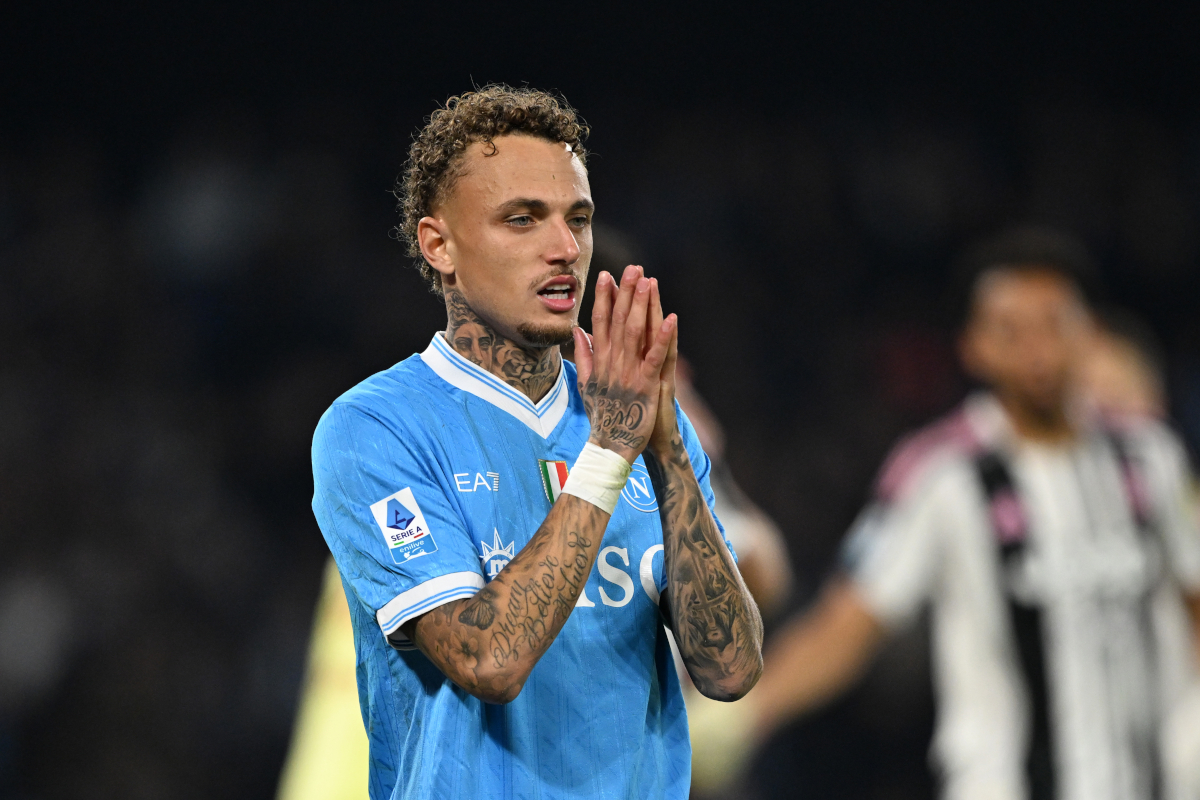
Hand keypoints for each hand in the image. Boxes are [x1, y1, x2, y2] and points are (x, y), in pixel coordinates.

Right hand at [574, 265, 675, 464]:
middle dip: (626, 293)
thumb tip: (577, 331)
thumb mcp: (586, 384)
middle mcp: (612, 363)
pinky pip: (655, 357)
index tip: (605, 274)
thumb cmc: (602, 416)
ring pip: (636, 333)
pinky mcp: (645, 386)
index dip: (602, 297)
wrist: (610, 447)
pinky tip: (672, 318)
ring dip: (643, 306)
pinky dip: (664, 337)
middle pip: (618, 321)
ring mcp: (628, 373)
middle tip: (633, 268)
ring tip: (649, 282)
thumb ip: (583, 356)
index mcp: (600, 361)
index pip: (599, 322)